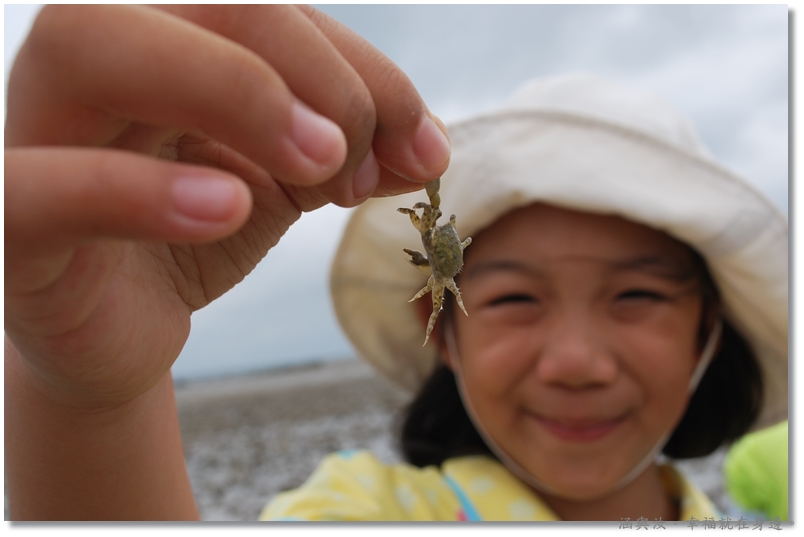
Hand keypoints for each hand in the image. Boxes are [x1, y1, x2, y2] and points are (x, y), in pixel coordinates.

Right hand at [5, 4, 449, 406]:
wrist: (121, 333)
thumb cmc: (192, 239)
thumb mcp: (286, 184)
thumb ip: (351, 153)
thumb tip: (429, 148)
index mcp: (162, 44)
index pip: (263, 9)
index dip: (360, 67)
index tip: (422, 146)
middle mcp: (88, 66)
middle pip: (190, 3)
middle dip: (304, 67)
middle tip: (357, 156)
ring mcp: (32, 135)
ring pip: (88, 46)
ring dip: (231, 91)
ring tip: (319, 166)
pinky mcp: (8, 227)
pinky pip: (43, 186)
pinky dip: (140, 189)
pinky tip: (229, 207)